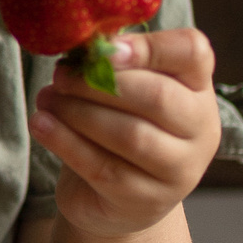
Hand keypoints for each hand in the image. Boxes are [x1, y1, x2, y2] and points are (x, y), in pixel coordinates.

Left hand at [30, 28, 219, 240]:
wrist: (114, 197)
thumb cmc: (120, 125)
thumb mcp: (125, 90)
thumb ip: (113, 63)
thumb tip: (81, 41)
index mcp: (198, 87)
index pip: (194, 53)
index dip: (150, 47)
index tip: (106, 48)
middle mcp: (200, 129)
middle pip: (158, 96)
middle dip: (100, 83)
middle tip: (61, 76)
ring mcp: (179, 170)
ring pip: (130, 135)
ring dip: (79, 112)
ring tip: (47, 100)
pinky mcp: (146, 201)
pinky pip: (103, 168)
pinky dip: (66, 142)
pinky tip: (41, 124)